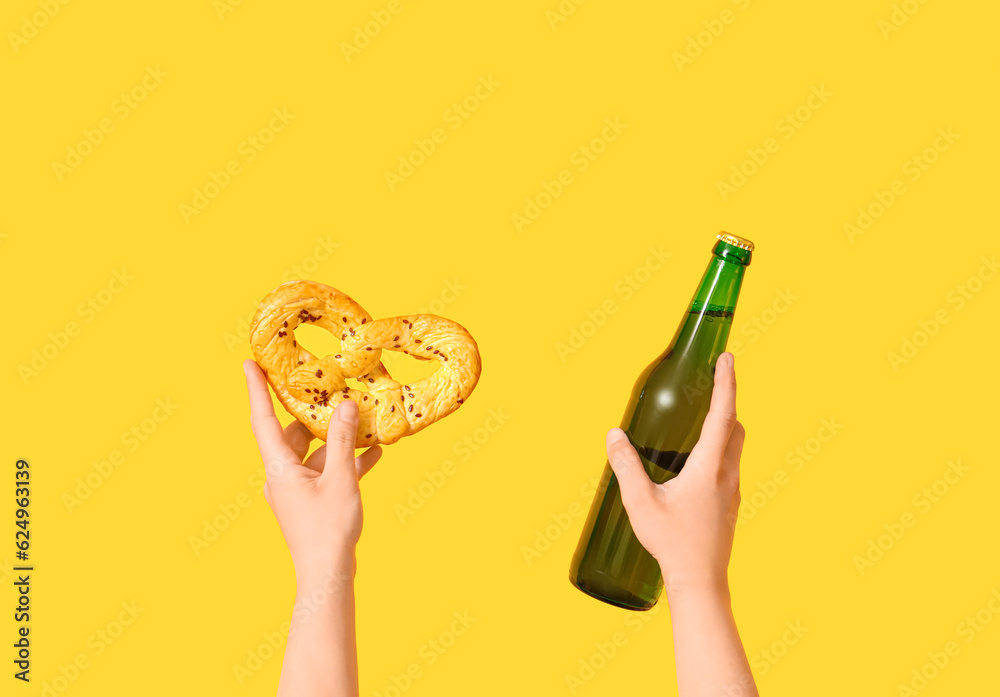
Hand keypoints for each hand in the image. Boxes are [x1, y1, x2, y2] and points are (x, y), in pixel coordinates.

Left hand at [243, 359, 382, 582]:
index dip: (256, 390)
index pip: (262, 421)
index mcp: (279, 468)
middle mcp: (281, 477)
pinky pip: (327, 472)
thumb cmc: (328, 529)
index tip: (249, 363)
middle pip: (293, 435)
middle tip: (327, 390)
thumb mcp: (340, 478)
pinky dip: (345, 462)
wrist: (327, 575)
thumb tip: (345, 405)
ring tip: (362, 420)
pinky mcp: (311, 502)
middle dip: (312, 414)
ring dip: (336, 439)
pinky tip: (374, 453)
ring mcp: (296, 491)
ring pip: (314, 454)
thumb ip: (343, 440)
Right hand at [606, 351, 744, 594]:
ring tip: (697, 422)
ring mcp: (733, 492)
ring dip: (723, 428)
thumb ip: (626, 465)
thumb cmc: (672, 544)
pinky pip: (729, 468)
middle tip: (711, 385)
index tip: (727, 358)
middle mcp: (728, 475)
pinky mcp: (730, 506)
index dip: (726, 383)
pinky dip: (718, 452)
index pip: (723, 414)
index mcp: (710, 467)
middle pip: (736, 427)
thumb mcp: (640, 503)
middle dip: (726, 402)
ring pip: (735, 448)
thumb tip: (614, 436)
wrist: (700, 583)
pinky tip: (694, 465)